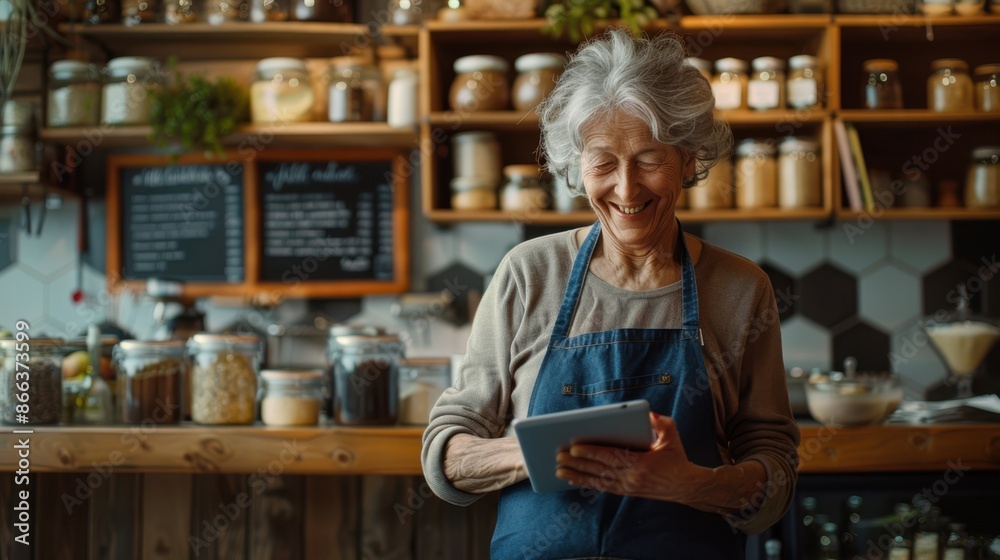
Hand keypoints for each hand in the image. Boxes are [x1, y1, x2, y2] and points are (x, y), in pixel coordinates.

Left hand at [554, 412, 707, 503]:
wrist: (686, 487)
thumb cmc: (677, 459)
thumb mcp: (673, 437)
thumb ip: (662, 424)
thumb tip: (649, 414)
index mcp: (640, 464)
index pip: (610, 457)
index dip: (591, 453)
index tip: (574, 448)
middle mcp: (631, 478)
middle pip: (599, 470)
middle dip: (577, 463)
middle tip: (558, 457)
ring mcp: (628, 487)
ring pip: (597, 481)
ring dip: (577, 475)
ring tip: (558, 471)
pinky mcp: (627, 492)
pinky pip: (603, 488)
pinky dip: (587, 483)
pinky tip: (573, 480)